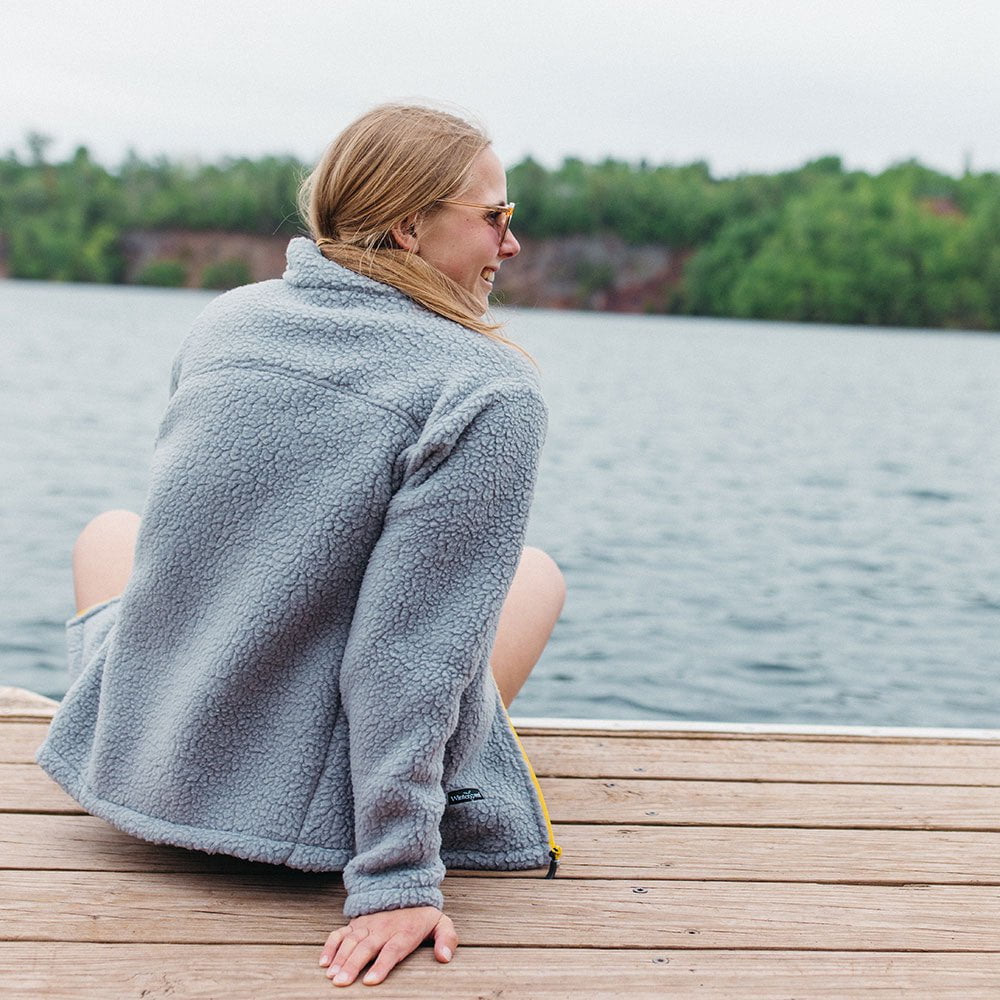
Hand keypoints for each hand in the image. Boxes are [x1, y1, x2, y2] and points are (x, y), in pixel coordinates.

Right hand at [319, 905, 456, 986]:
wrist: (406, 887)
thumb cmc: (423, 915)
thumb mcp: (442, 924)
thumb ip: (446, 939)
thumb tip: (444, 958)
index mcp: (404, 932)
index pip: (392, 950)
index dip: (381, 965)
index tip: (369, 981)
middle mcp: (383, 928)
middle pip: (366, 948)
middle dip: (352, 966)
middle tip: (341, 983)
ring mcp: (368, 925)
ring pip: (351, 941)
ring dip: (340, 958)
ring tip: (331, 976)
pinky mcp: (357, 923)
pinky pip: (340, 933)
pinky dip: (330, 946)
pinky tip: (324, 962)